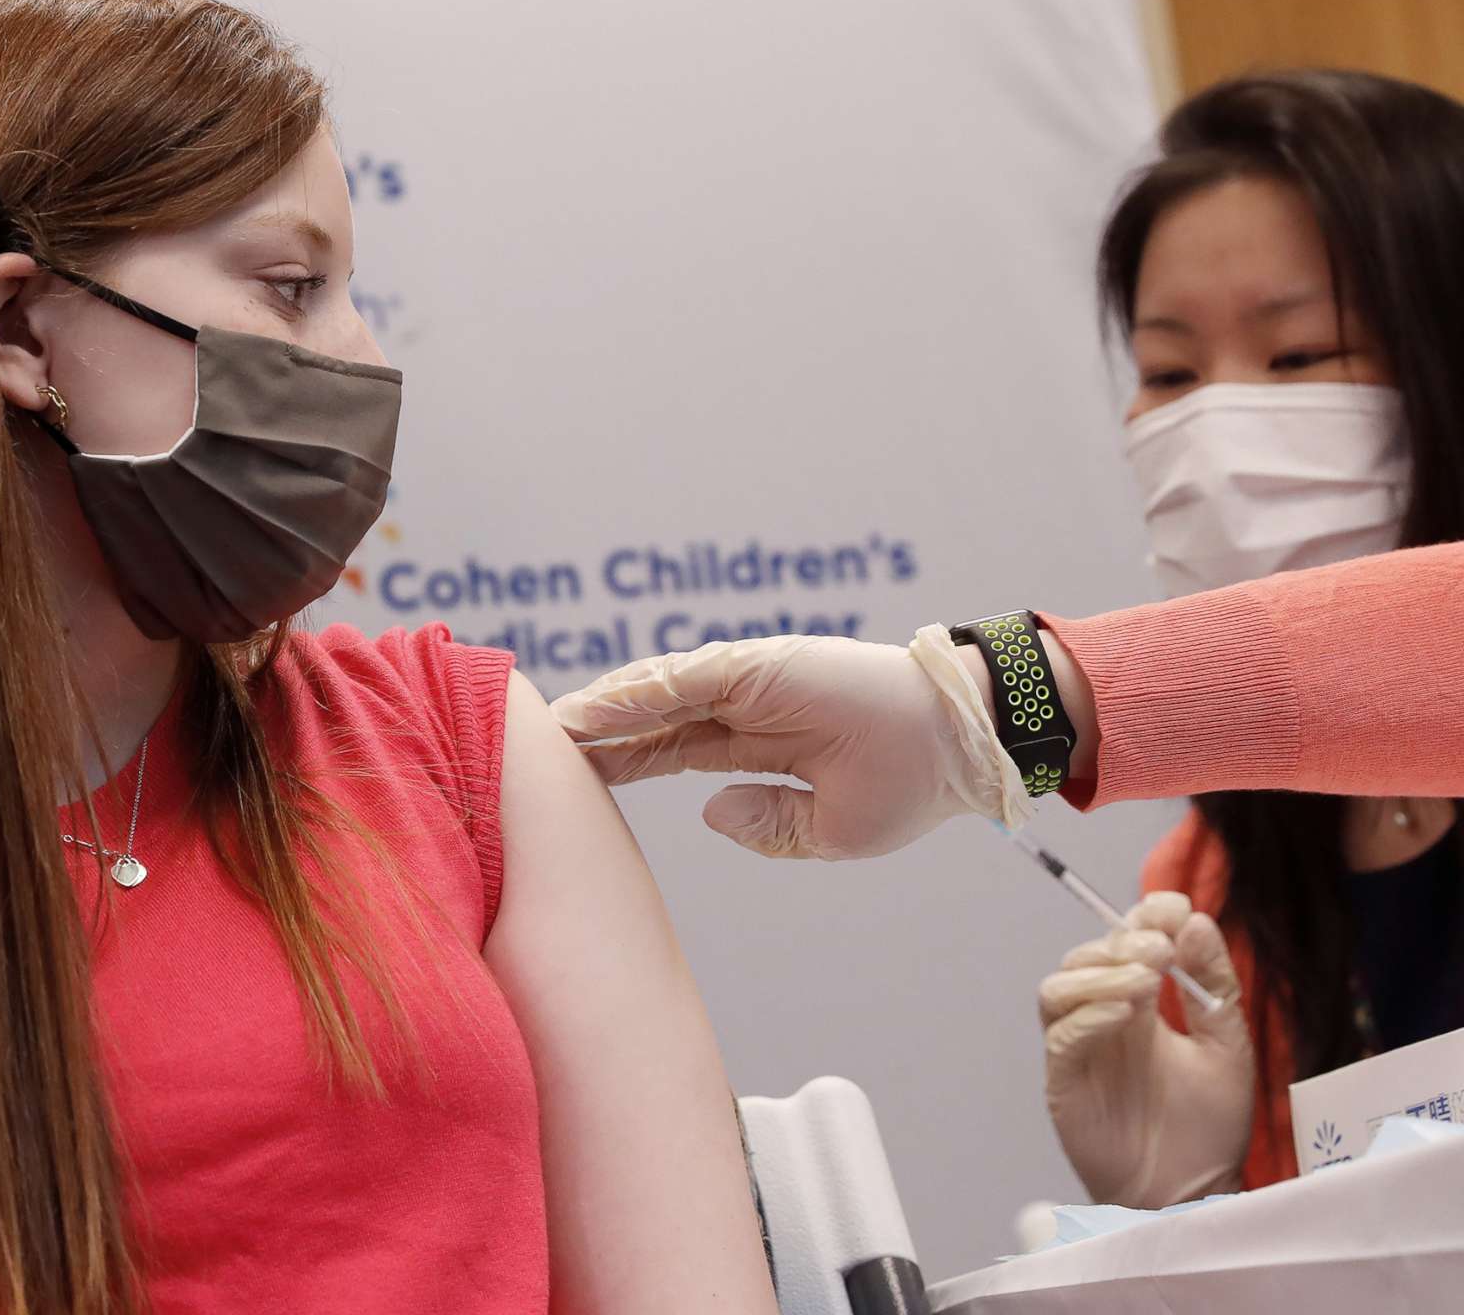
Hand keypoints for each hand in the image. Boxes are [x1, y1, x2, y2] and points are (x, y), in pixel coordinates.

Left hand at [550, 633, 1022, 859]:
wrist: (959, 748)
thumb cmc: (907, 788)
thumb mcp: (828, 830)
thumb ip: (766, 824)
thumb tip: (706, 812)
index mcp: (759, 744)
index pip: (670, 750)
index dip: (621, 761)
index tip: (571, 778)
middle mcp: (746, 707)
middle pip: (650, 721)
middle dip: (596, 735)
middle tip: (535, 750)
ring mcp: (751, 682)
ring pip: (658, 695)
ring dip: (603, 711)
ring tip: (549, 729)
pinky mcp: (761, 665)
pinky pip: (685, 679)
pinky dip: (637, 692)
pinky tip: (591, 709)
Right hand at [1039, 891, 1252, 1206]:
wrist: (1195, 1191)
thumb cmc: (1209, 1124)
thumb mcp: (1229, 1044)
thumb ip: (1213, 984)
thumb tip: (1195, 920)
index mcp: (1140, 1005)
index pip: (1126, 942)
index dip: (1142, 917)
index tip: (1173, 905)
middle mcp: (1104, 1018)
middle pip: (1087, 957)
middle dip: (1122, 943)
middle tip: (1160, 949)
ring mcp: (1080, 1046)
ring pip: (1059, 986)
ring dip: (1099, 974)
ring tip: (1145, 981)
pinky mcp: (1063, 1078)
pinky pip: (1062, 1033)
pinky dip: (1089, 1014)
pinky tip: (1126, 1012)